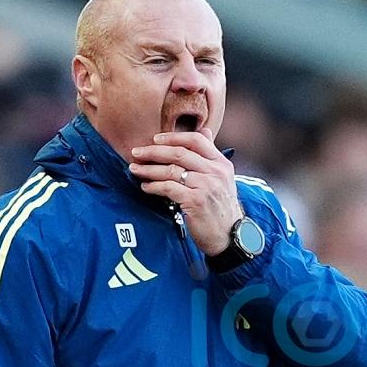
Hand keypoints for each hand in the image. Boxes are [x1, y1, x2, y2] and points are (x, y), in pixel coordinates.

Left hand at [128, 128, 242, 255]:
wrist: (230, 236)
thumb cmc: (220, 207)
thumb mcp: (222, 178)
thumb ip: (210, 156)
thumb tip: (204, 131)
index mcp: (221, 163)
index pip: (196, 140)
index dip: (173, 137)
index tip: (155, 139)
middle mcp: (215, 172)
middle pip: (179, 153)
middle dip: (153, 151)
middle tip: (136, 152)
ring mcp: (206, 186)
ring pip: (171, 170)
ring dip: (149, 169)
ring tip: (135, 169)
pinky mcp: (196, 201)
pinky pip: (169, 188)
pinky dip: (154, 186)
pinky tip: (145, 187)